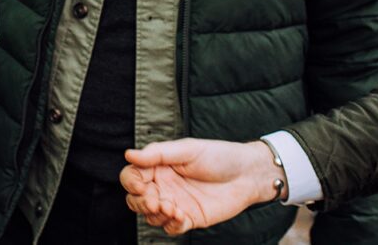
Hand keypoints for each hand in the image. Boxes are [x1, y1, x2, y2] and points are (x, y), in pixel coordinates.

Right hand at [121, 138, 282, 235]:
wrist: (247, 175)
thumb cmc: (220, 156)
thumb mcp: (188, 149)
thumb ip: (158, 153)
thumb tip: (129, 154)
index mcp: (159, 166)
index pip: (132, 176)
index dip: (131, 183)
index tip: (142, 186)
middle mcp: (164, 186)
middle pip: (136, 200)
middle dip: (141, 203)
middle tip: (156, 201)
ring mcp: (175, 203)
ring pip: (150, 216)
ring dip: (156, 215)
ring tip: (173, 208)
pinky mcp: (188, 218)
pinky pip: (170, 228)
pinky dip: (172, 225)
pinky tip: (182, 216)